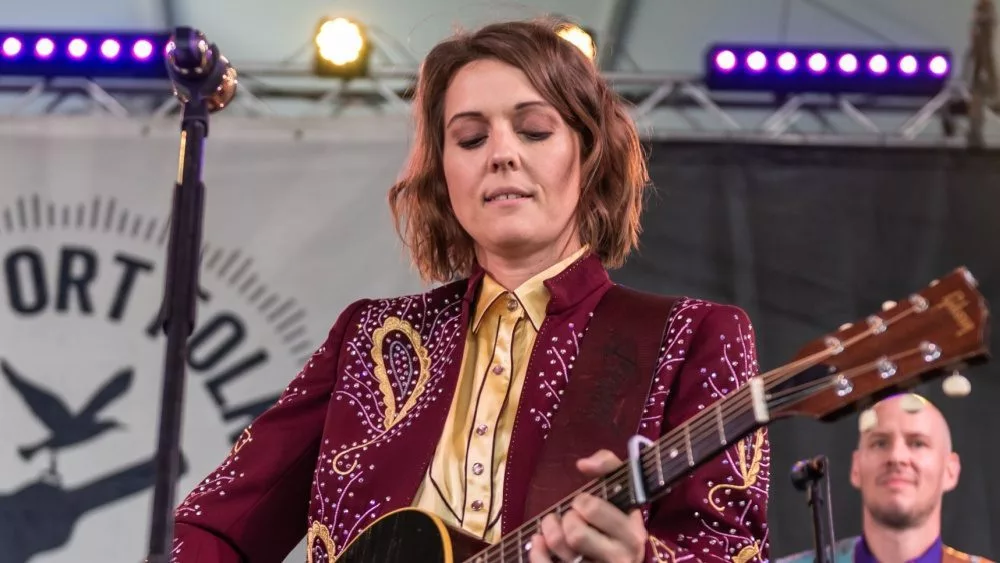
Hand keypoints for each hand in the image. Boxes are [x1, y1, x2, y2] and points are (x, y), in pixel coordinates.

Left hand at [529, 449, 646, 562]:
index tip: (583, 503)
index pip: (594, 509)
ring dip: (549, 531)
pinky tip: (538, 542)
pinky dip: (536, 552)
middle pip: (576, 533)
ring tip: (553, 525)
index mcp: (633, 534)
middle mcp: (621, 558)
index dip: (582, 502)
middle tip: (570, 516)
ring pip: (561, 548)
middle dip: (566, 518)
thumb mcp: (621, 492)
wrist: (621, 558)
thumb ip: (608, 465)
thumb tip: (583, 464)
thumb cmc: (616, 520)